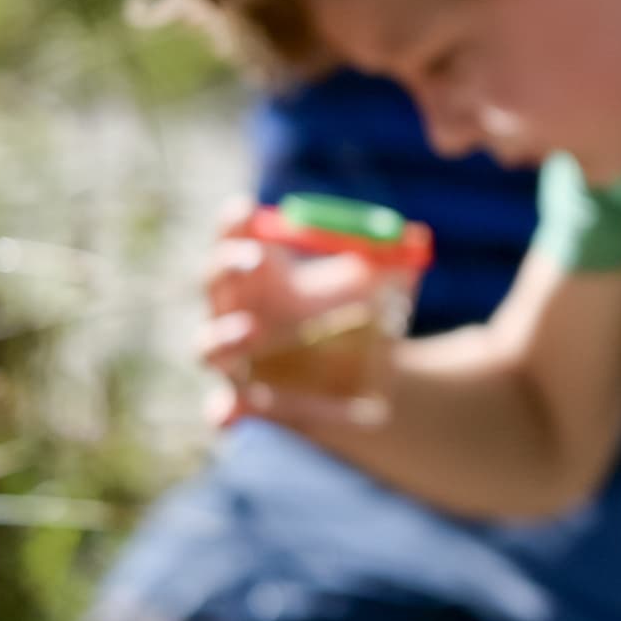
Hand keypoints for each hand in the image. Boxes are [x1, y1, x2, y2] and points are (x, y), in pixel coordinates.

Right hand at [194, 213, 386, 437]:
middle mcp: (239, 314)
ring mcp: (237, 361)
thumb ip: (391, 262)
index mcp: (265, 277)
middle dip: (228, 266)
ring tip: (250, 330)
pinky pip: (223, 411)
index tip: (245, 208)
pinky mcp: (245, 406)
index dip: (234, 224)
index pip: (236, 239)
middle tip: (257, 257)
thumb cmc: (367, 322)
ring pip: (208, 347)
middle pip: (214, 283)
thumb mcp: (385, 288)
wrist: (376, 385)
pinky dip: (225, 412)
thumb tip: (412, 238)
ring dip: (225, 337)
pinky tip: (231, 413)